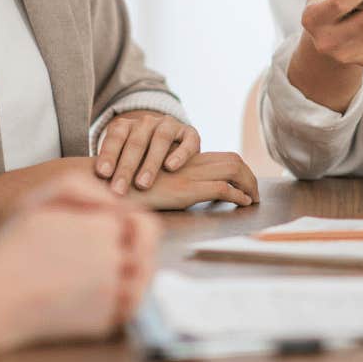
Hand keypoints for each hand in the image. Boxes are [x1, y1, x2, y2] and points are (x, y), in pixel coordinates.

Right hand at [0, 174, 157, 340]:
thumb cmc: (13, 248)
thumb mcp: (39, 203)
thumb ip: (82, 191)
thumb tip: (116, 203)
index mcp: (101, 227)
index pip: (143, 225)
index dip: (134, 231)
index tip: (125, 237)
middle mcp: (112, 258)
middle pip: (146, 257)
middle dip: (139, 258)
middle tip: (124, 262)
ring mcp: (110, 292)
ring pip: (140, 287)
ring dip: (131, 284)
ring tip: (107, 283)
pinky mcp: (104, 321)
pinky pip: (124, 313)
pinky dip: (115, 308)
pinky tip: (93, 302)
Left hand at [95, 110, 199, 194]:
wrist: (173, 145)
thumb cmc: (139, 160)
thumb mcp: (124, 159)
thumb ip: (112, 168)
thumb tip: (91, 190)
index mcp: (127, 126)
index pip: (115, 137)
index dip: (108, 154)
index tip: (102, 173)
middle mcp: (147, 122)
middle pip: (135, 142)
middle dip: (126, 167)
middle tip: (119, 189)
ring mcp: (169, 125)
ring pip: (160, 140)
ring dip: (150, 163)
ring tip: (142, 184)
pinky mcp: (190, 133)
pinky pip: (186, 141)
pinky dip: (179, 153)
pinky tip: (171, 167)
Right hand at [128, 151, 259, 209]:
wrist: (108, 186)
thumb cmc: (125, 189)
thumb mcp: (152, 182)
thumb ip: (170, 182)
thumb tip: (185, 195)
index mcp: (182, 160)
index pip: (220, 157)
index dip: (238, 169)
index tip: (245, 185)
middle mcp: (188, 163)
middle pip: (232, 159)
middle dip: (249, 176)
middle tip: (254, 193)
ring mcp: (188, 174)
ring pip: (233, 169)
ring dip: (249, 184)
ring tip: (253, 199)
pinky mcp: (184, 189)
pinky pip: (220, 188)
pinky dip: (237, 195)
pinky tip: (242, 203)